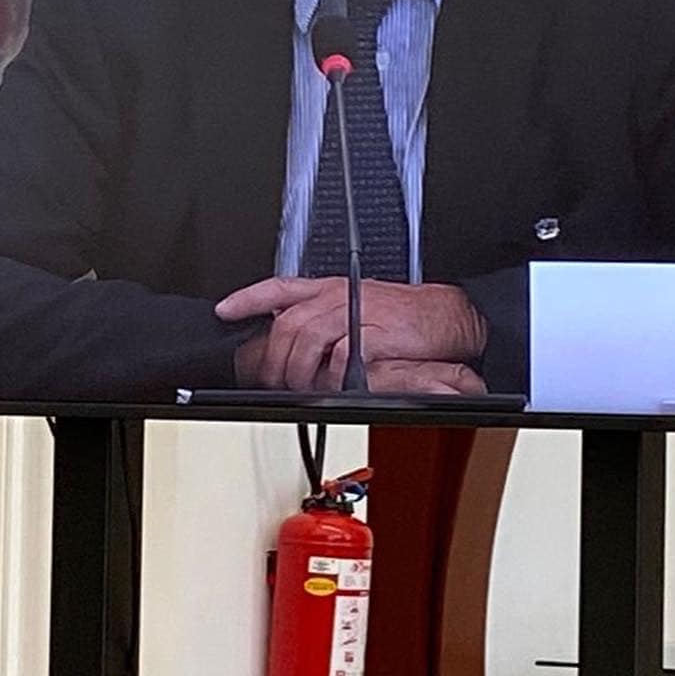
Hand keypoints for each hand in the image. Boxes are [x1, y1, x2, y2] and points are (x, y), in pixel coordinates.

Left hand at [216, 276, 486, 392]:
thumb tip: (292, 345)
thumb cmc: (406, 317)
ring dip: (300, 371)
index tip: (225, 311)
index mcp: (332, 287)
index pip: (280, 287)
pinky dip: (332, 375)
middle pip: (288, 323)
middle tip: (275, 381)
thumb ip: (326, 321)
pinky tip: (333, 385)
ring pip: (308, 338)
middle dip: (275, 358)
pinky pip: (341, 355)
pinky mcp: (377, 334)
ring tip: (304, 388)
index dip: (249, 298)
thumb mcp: (359, 308)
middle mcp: (340, 295)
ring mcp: (357, 313)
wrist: (449, 317)